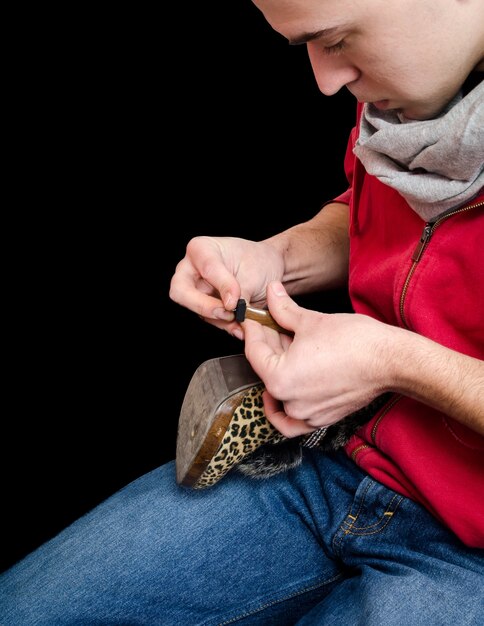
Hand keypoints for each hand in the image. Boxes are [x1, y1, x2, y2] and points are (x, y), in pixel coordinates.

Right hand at [169, 236, 284, 335]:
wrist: (270, 271)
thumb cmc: (259, 262)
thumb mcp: (253, 273)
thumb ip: (240, 292)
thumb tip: (233, 310)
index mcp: (201, 249)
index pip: (205, 269)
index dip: (222, 285)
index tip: (236, 298)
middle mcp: (192, 269)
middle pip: (181, 292)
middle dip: (205, 306)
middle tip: (228, 314)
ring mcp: (196, 290)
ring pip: (196, 310)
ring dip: (220, 319)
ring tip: (242, 320)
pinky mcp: (205, 307)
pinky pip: (209, 320)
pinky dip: (226, 325)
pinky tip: (240, 325)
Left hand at [243, 281, 395, 436]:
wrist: (390, 361)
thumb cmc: (354, 342)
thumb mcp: (310, 321)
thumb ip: (283, 309)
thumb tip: (271, 293)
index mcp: (279, 379)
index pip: (254, 351)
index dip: (253, 329)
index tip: (254, 317)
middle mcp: (290, 402)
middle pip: (266, 370)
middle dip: (268, 345)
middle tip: (273, 323)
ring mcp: (306, 414)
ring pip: (278, 393)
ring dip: (278, 368)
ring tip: (287, 346)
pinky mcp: (322, 418)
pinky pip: (294, 417)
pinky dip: (286, 404)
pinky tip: (288, 385)